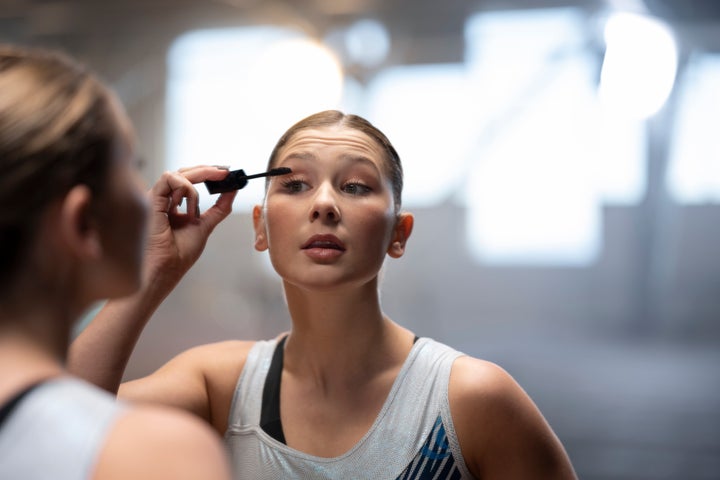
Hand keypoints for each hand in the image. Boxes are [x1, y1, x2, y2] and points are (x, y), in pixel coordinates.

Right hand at [144, 166, 236, 288]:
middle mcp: (163, 199)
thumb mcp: (205, 225)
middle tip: (224, 172)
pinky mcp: (151, 198)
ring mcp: (156, 198)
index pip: (189, 180)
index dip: (207, 173)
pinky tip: (187, 209)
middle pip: (184, 172)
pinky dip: (185, 189)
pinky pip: (169, 178)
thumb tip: (232, 191)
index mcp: (173, 205)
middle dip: (207, 170)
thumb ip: (219, 208)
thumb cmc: (178, 254)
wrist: (166, 268)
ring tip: (194, 213)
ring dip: (194, 189)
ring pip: (178, 174)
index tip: (226, 173)